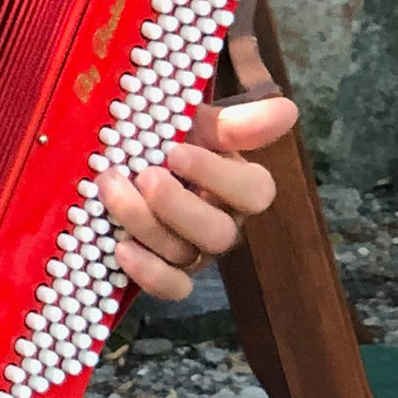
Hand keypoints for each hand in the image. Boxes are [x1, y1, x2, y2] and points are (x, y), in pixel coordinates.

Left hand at [98, 30, 296, 299]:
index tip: (176, 151)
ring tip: (110, 187)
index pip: (255, 192)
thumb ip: (234, 123)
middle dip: (176, 206)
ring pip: (186, 255)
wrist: (118, 154)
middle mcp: (221, 222)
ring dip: (143, 222)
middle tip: (145, 177)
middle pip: (219, 233)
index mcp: (235, 185)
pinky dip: (148, 272)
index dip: (217, 175)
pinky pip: (171, 287)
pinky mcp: (165, 270)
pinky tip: (120, 246)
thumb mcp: (191, 121)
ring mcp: (194, 251)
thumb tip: (288, 110)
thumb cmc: (161, 136)